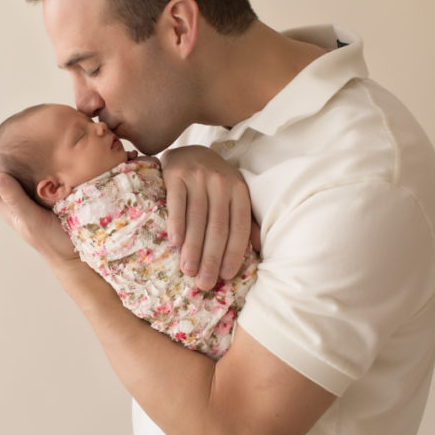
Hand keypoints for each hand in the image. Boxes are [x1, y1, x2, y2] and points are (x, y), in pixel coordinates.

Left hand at [0, 134, 77, 263]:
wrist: (75, 256)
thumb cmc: (52, 242)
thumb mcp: (31, 219)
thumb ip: (15, 199)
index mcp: (10, 208)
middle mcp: (19, 203)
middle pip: (4, 175)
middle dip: (2, 154)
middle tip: (8, 132)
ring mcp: (35, 203)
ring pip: (23, 176)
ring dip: (22, 158)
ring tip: (28, 138)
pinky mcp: (52, 201)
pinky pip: (42, 180)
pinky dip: (41, 165)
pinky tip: (49, 154)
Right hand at [160, 145, 258, 289]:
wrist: (189, 151)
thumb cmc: (213, 182)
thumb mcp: (234, 196)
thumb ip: (245, 220)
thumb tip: (259, 249)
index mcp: (239, 191)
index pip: (239, 227)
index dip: (233, 253)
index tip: (225, 276)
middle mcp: (221, 182)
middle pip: (218, 227)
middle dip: (211, 258)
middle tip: (204, 283)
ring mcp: (198, 176)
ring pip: (197, 218)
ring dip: (193, 247)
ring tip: (188, 270)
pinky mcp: (176, 173)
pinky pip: (177, 203)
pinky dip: (176, 223)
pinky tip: (175, 242)